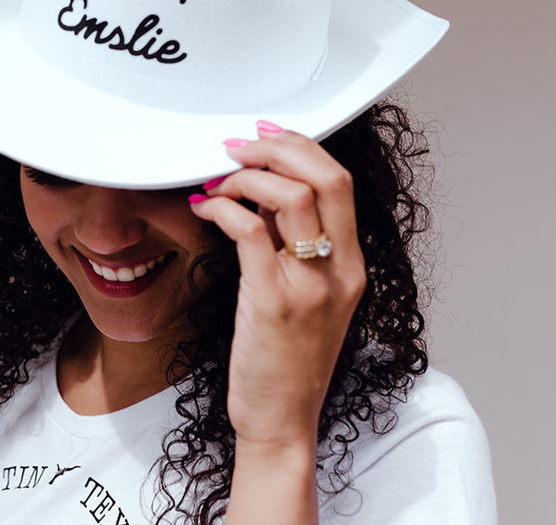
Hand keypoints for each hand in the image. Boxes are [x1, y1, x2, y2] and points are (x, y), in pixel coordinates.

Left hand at [189, 121, 365, 448]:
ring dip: (247, 176)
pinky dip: (223, 208)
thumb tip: (260, 189)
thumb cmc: (288, 356)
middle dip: (279, 147)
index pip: (341, 183)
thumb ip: (292, 242)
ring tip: (219, 183)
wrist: (282, 419)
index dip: (303, 147)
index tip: (267, 135)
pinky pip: (249, 231)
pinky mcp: (273, 302)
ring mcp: (310, 286)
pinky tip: (204, 209)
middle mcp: (340, 271)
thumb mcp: (307, 293)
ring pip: (291, 196)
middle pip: (326, 178)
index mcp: (351, 265)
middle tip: (238, 147)